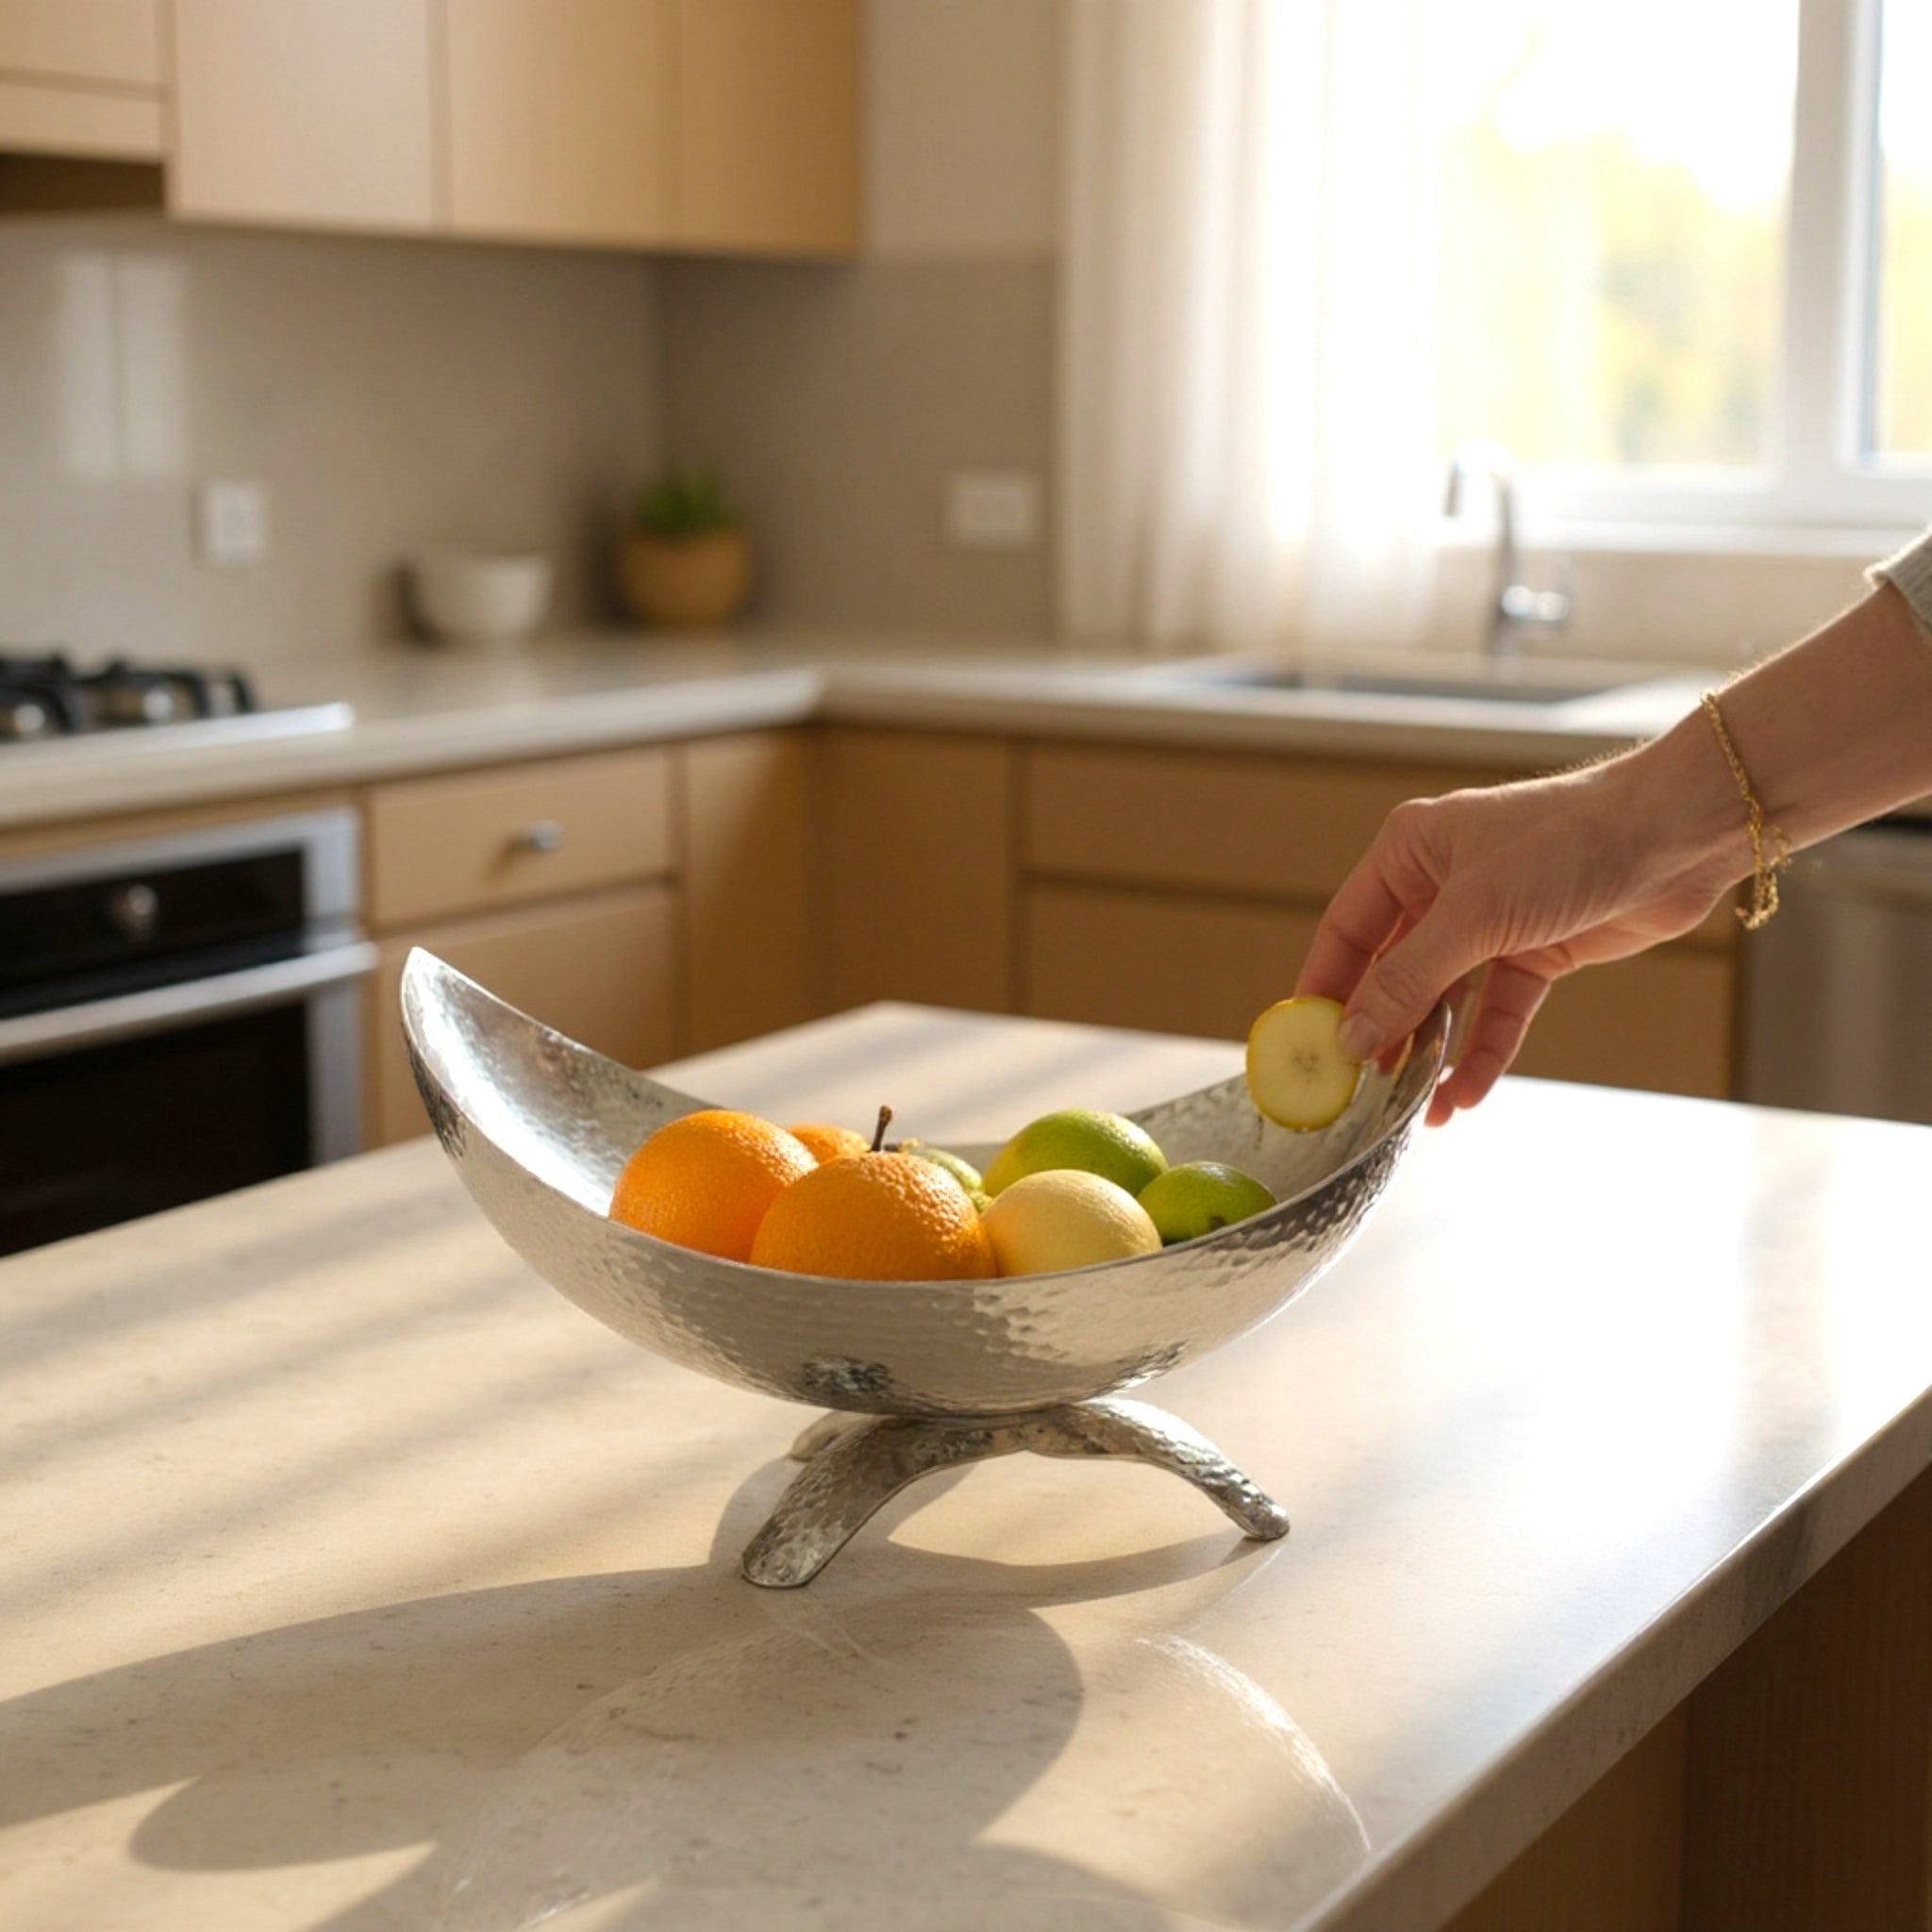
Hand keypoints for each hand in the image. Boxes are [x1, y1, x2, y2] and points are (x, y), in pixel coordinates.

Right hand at [1294, 748, 1738, 1124]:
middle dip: (1382, 1033)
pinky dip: (1483, 1052)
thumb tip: (1352, 1037)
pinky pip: (1497, 1012)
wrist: (1681, 834)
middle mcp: (1442, 884)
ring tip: (1415, 1111)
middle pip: (1393, 972)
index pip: (1346, 930)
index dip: (1325, 989)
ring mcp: (1491, 920)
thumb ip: (1409, 979)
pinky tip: (1466, 1094)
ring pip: (1447, 1000)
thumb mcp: (1474, 914)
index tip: (1305, 1045)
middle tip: (1359, 1092)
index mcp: (1410, 852)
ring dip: (1433, 1054)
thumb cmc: (1571, 842)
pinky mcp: (1537, 950)